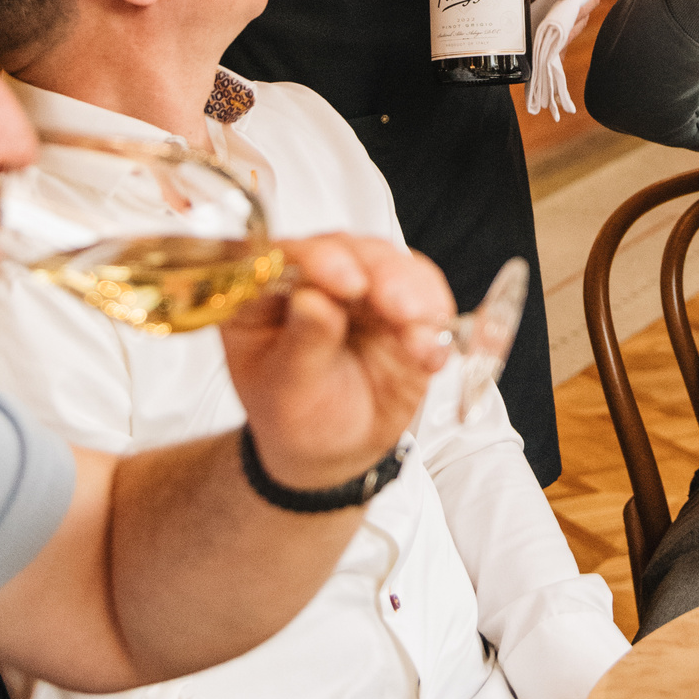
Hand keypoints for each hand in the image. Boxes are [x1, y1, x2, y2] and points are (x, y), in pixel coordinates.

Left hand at [222, 233, 452, 489]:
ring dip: (412, 290)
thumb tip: (313, 300)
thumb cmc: (295, 415)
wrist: (333, 448)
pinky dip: (434, 320)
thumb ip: (302, 344)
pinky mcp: (404, 308)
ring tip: (416, 323)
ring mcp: (363, 289)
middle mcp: (315, 279)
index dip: (314, 259)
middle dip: (378, 272)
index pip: (282, 255)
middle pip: (347, 251)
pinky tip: (429, 348)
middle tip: (394, 303)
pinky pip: (426, 299)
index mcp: (265, 292)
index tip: (342, 281)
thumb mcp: (287, 390)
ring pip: (392, 266)